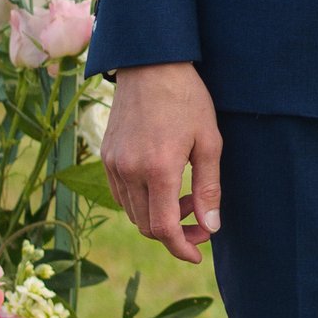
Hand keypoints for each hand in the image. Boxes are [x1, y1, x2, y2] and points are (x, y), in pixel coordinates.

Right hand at [100, 62, 222, 265]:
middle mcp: (129, 171)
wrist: (151, 65)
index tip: (198, 253)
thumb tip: (211, 227)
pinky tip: (163, 184)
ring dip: (158, 216)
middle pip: (146, 226)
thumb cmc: (187, 99)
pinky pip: (122, 195)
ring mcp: (114, 164)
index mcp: (158, 169)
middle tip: (201, 218)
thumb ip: (209, 188)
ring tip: (185, 196)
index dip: (182, 248)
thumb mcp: (209, 141)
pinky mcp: (106, 156)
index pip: (164, 228)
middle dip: (175, 232)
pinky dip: (142, 202)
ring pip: (133, 213)